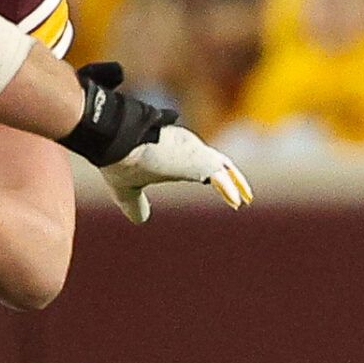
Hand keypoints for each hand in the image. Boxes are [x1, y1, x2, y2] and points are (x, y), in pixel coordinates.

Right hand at [98, 125, 251, 222]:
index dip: (207, 174)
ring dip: (235, 183)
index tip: (215, 185)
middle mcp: (187, 147)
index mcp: (171, 151)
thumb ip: (135, 203)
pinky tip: (237, 203)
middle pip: (214, 160)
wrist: (120, 141)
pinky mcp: (201, 159)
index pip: (195, 161)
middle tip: (241, 194)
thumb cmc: (121, 159)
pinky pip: (221, 177)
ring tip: (243, 199)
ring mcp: (195, 151)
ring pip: (221, 166)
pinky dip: (230, 189)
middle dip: (229, 177)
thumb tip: (140, 220)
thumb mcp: (127, 188)